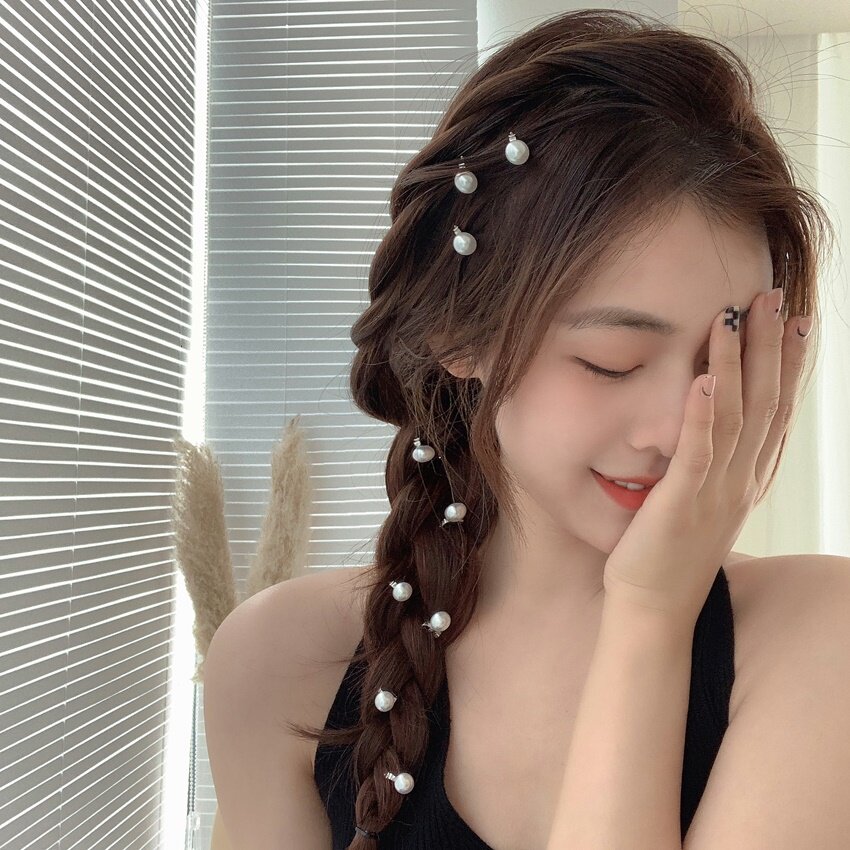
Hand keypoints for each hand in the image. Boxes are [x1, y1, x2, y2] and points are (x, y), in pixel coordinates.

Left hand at [602, 290, 810, 625]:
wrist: (654, 607)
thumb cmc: (671, 549)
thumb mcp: (707, 498)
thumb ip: (717, 460)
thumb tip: (719, 418)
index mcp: (748, 477)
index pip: (778, 410)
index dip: (790, 363)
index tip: (796, 318)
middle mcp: (741, 481)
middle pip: (766, 403)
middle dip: (771, 347)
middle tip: (774, 297)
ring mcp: (715, 493)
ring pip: (737, 418)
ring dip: (739, 364)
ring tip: (737, 316)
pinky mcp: (679, 505)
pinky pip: (697, 453)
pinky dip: (704, 414)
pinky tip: (706, 377)